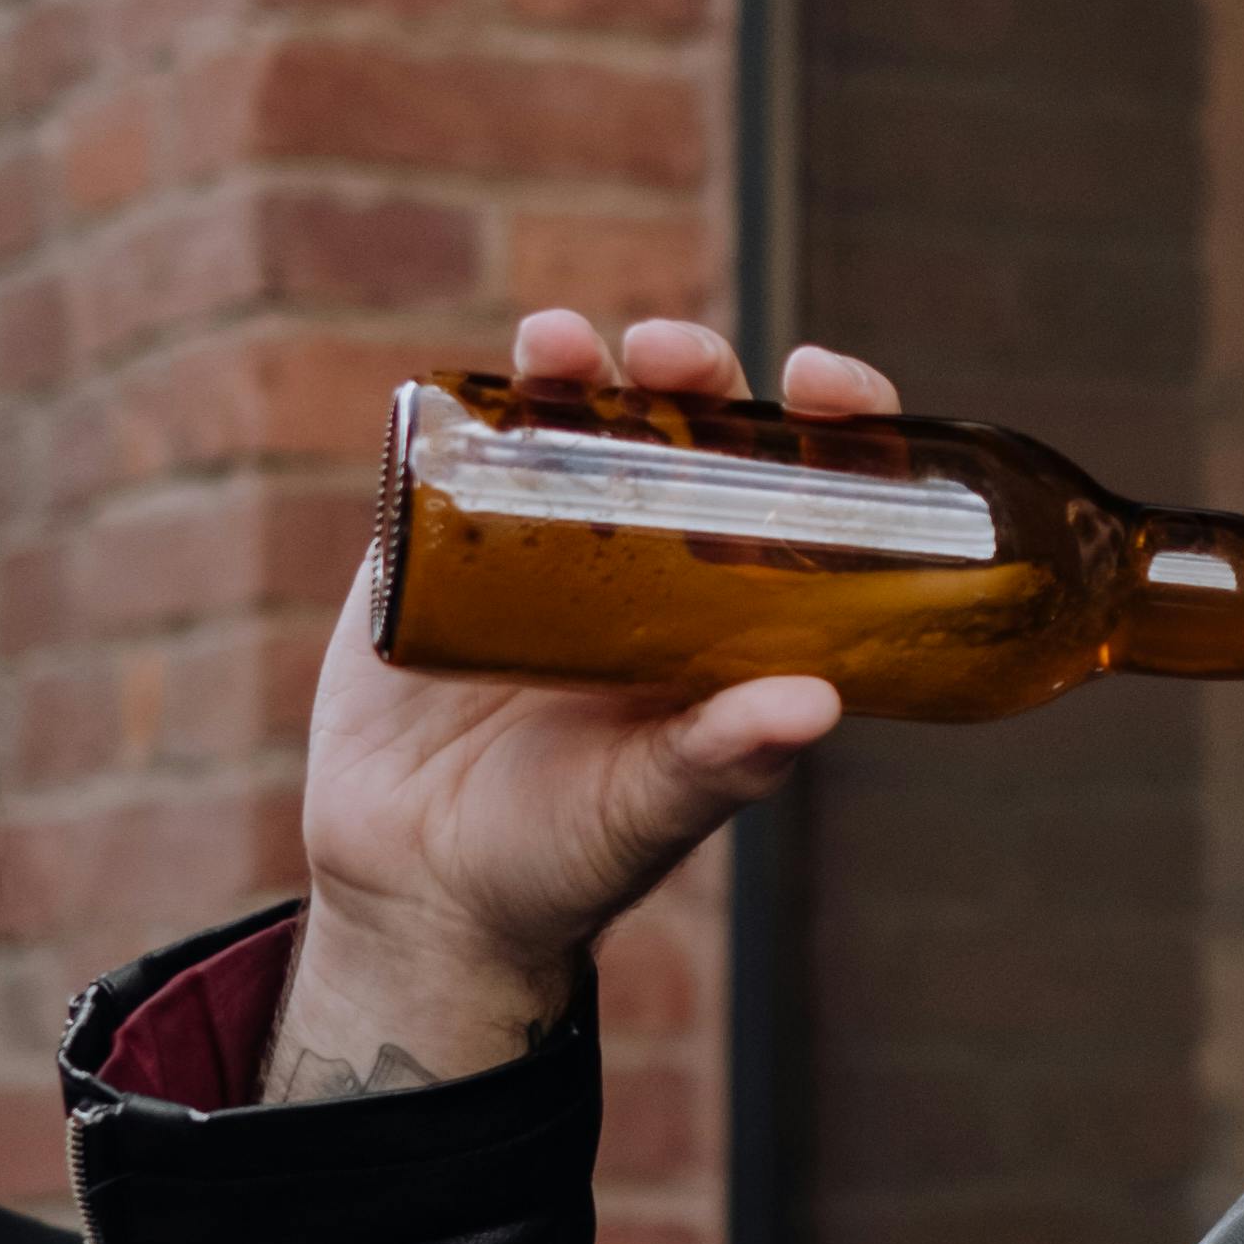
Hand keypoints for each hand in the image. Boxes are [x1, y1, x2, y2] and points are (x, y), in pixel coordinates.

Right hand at [274, 312, 901, 1102]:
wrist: (418, 896)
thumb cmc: (564, 860)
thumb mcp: (652, 811)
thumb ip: (723, 760)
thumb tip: (817, 705)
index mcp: (731, 609)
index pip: (802, 486)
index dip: (826, 421)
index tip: (821, 382)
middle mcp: (648, 560)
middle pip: (688, 425)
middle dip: (690, 368)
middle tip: (671, 355)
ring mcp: (541, 544)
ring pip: (574, 419)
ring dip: (576, 365)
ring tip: (561, 347)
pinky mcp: (438, 549)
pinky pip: (459, 458)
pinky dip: (470, 410)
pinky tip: (475, 389)